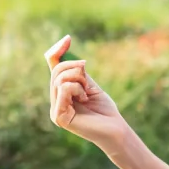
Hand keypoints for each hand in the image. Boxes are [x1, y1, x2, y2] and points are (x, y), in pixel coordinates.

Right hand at [45, 35, 130, 151]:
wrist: (115, 130)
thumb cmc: (105, 110)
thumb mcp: (90, 85)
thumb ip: (77, 73)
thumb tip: (64, 50)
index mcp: (60, 94)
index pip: (53, 68)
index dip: (58, 51)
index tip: (68, 38)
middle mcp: (55, 101)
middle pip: (56, 72)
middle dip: (74, 67)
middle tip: (87, 76)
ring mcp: (55, 110)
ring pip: (59, 80)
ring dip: (78, 80)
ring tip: (87, 92)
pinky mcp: (60, 117)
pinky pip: (64, 90)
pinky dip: (77, 89)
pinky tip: (84, 99)